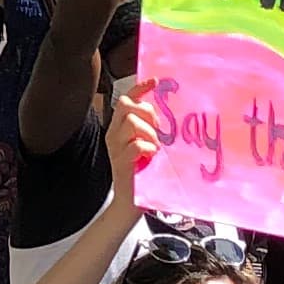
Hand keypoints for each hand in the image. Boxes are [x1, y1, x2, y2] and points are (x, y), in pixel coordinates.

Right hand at [106, 79, 156, 205]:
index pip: (126, 99)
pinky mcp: (121, 162)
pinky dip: (148, 148)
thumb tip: (169, 114)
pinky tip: (152, 157)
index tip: (156, 81)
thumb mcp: (147, 145)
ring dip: (150, 133)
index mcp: (120, 128)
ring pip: (132, 122)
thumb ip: (152, 129)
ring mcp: (115, 147)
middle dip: (146, 112)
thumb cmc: (143, 172)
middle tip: (158, 129)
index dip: (140, 88)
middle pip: (126, 105)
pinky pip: (136, 145)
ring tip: (156, 148)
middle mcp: (114, 134)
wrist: (131, 202)